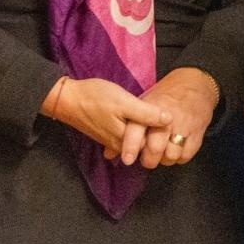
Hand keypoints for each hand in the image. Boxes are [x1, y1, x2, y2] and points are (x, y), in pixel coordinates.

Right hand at [44, 77, 171, 163]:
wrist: (67, 98)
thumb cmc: (96, 98)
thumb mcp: (124, 102)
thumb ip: (146, 113)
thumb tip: (169, 120)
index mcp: (126, 140)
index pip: (152, 145)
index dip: (165, 135)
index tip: (176, 123)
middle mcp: (119, 145)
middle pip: (144, 144)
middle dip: (157, 135)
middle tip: (170, 120)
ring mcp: (112, 140)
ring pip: (136, 140)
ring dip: (146, 132)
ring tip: (158, 118)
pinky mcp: (107, 133)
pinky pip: (126, 136)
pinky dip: (135, 130)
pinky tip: (141, 120)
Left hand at [115, 68, 218, 169]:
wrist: (195, 84)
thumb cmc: (164, 98)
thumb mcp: (143, 105)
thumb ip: (126, 130)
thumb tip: (108, 154)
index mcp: (150, 109)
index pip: (138, 128)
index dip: (131, 146)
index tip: (128, 160)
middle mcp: (167, 118)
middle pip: (156, 148)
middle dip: (149, 160)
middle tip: (148, 159)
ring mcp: (184, 125)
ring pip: (172, 155)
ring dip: (166, 159)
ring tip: (163, 154)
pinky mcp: (198, 131)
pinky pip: (186, 155)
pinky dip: (180, 157)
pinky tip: (177, 150)